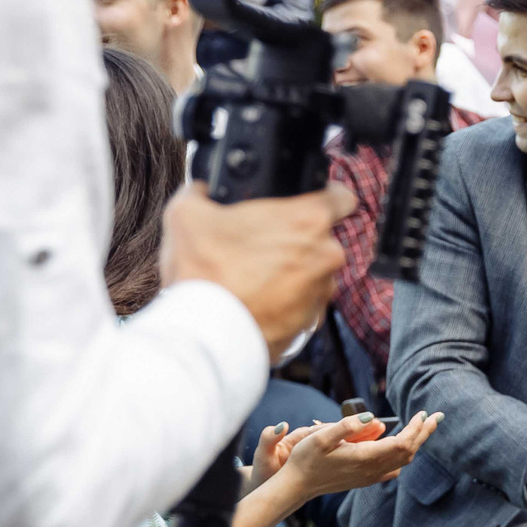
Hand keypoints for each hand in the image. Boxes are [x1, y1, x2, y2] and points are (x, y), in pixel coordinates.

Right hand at [160, 182, 355, 361]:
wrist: (205, 337)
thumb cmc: (204, 275)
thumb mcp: (186, 215)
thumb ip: (200, 192)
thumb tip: (201, 190)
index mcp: (307, 222)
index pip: (340, 197)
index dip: (326, 194)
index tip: (311, 200)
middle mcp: (326, 256)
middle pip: (321, 237)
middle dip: (295, 238)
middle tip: (260, 242)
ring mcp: (322, 291)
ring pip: (314, 271)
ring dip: (291, 270)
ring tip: (252, 275)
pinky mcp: (312, 321)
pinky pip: (304, 301)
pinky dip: (286, 299)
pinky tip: (257, 298)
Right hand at [264, 412, 444, 500]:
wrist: (297, 485)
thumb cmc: (306, 458)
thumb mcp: (320, 437)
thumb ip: (346, 426)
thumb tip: (371, 417)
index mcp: (366, 457)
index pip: (403, 442)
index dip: (417, 428)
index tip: (425, 413)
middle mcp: (372, 469)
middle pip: (409, 451)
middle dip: (424, 433)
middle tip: (437, 417)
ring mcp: (370, 477)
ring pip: (404, 460)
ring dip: (416, 443)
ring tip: (424, 427)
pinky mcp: (365, 480)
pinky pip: (394, 468)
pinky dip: (405, 454)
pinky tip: (405, 447)